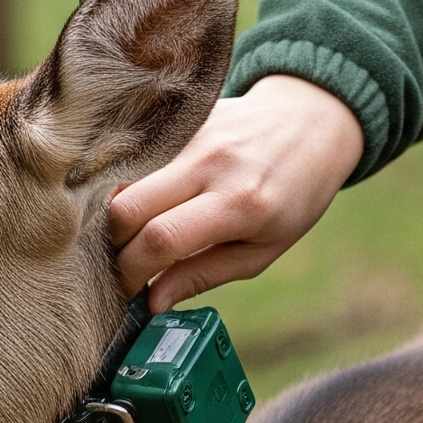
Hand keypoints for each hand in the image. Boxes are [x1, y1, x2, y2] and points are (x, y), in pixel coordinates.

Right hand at [109, 75, 363, 311]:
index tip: (126, 291)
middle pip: (126, 208)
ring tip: (131, 237)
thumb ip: (205, 274)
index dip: (132, 272)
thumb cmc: (293, 195)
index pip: (161, 238)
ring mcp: (191, 135)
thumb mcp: (263, 249)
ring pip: (122, 180)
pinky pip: (135, 158)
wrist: (310, 120)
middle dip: (112, 246)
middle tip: (122, 265)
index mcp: (238, 203)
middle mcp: (210, 163)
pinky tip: (139, 203)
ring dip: (116, 216)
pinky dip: (125, 186)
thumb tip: (154, 303)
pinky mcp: (180, 120)